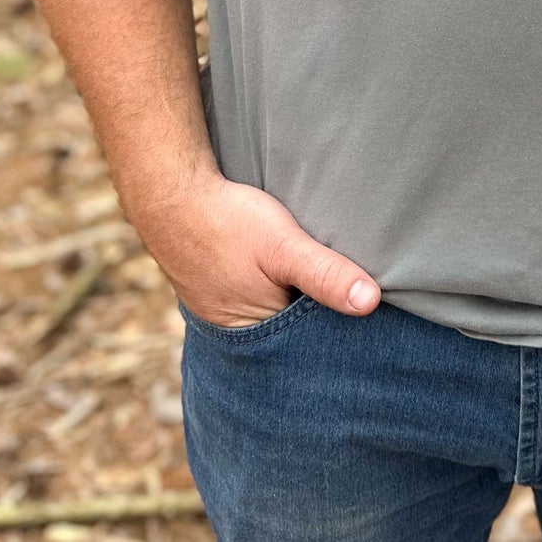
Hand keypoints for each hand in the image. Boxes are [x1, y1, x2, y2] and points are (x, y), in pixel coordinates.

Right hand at [130, 170, 380, 327]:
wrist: (171, 196)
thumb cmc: (228, 223)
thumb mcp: (284, 247)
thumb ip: (325, 274)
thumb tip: (371, 302)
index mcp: (255, 337)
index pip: (310, 347)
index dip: (338, 331)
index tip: (368, 316)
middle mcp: (237, 334)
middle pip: (292, 334)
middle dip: (317, 318)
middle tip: (353, 297)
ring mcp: (223, 313)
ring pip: (275, 315)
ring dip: (295, 301)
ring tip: (320, 283)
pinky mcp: (218, 290)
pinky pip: (256, 299)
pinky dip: (274, 289)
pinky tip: (286, 273)